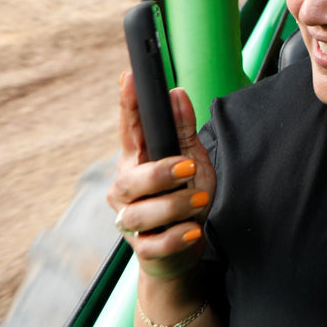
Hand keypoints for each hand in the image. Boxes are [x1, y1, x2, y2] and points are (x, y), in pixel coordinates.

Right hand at [107, 71, 216, 280]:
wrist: (183, 248)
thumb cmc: (186, 197)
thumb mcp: (193, 160)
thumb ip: (184, 130)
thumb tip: (177, 94)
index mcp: (138, 161)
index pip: (130, 130)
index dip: (128, 105)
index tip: (130, 78)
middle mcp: (126, 190)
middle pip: (130, 179)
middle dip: (159, 173)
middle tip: (189, 168)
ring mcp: (130, 221)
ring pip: (141, 213)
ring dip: (174, 205)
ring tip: (199, 201)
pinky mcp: (143, 248)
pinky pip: (154, 243)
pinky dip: (175, 236)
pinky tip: (191, 230)